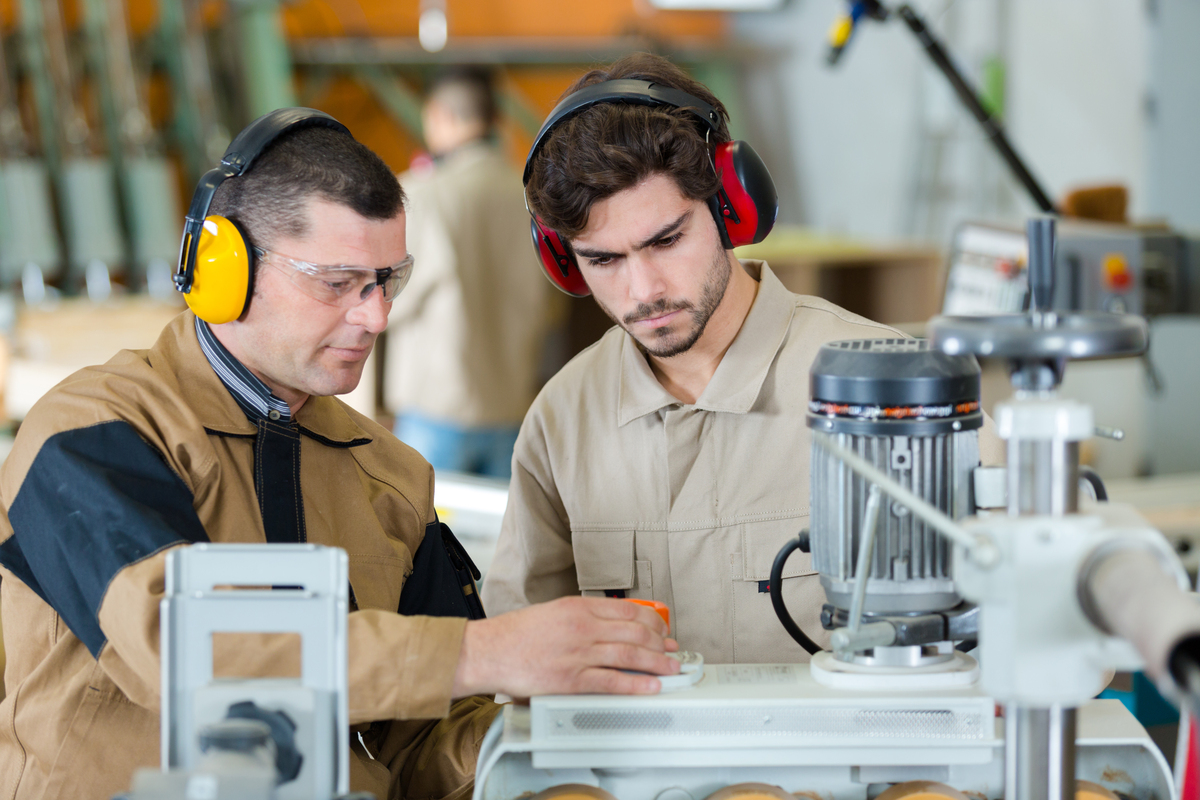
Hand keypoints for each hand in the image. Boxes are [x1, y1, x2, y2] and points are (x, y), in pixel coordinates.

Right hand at [453, 596, 679, 697]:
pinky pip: (612, 682)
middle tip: (673, 651)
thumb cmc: (516, 634)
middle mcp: (583, 627)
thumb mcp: (553, 612)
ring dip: (657, 663)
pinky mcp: (571, 679)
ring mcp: (579, 653)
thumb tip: (609, 625)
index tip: (663, 630)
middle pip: (635, 632)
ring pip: (630, 655)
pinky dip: (636, 685)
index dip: (652, 621)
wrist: (489, 651)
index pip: (627, 611)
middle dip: (660, 643)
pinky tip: (651, 687)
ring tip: (671, 669)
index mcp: (578, 607)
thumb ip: (581, 616)